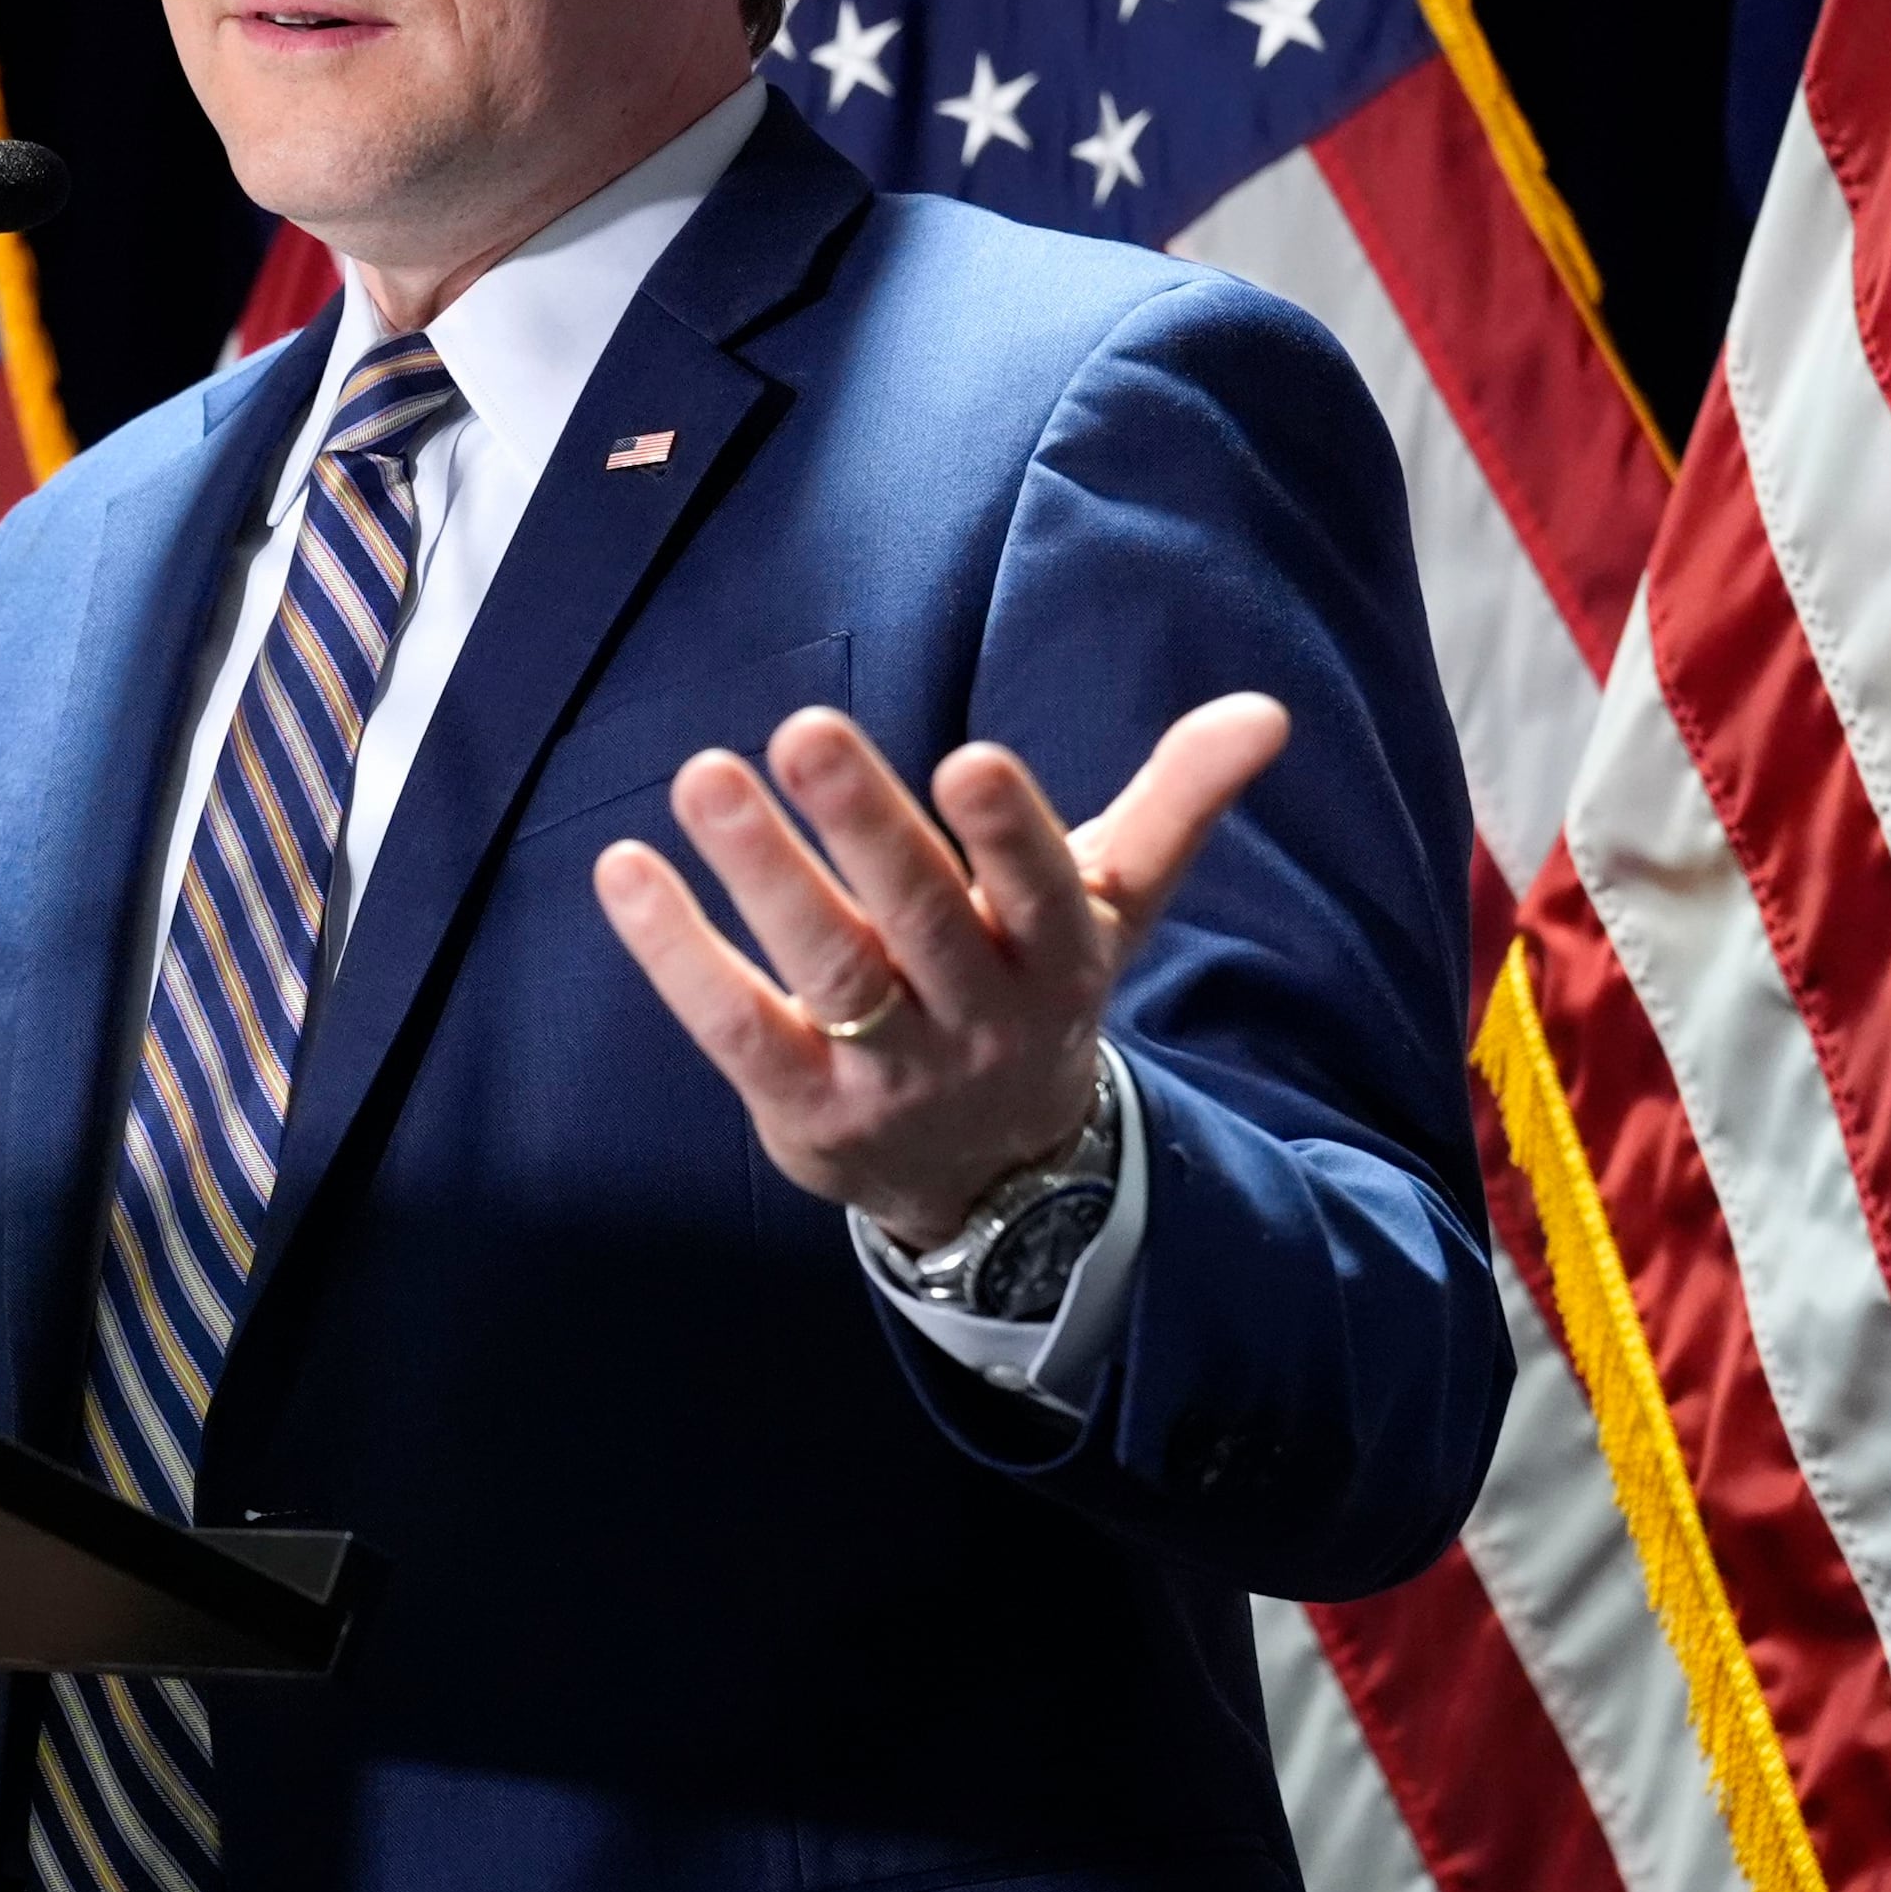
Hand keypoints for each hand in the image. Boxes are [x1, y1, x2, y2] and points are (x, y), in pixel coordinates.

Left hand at [589, 698, 1289, 1249]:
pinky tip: (623, 870)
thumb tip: (1267, 712)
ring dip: (762, 871)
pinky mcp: (803, 1106)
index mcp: (1057, 959)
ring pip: (827, 968)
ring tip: (703, 778)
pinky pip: (735, 1024)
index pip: (1041, 891)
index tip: (972, 759)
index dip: (1007, 836)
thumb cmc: (1037, 993)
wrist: (996, 1178)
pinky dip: (675, 952)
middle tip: (803, 731)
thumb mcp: (1112, 907)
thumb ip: (1177, 805)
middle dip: (866, 827)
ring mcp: (888, 1070)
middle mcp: (978, 1018)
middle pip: (920, 921)